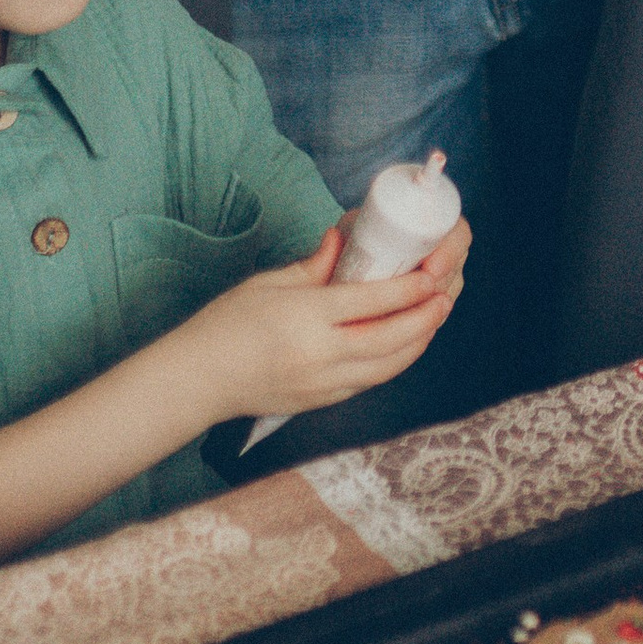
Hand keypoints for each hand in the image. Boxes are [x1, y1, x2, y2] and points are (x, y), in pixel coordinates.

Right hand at [183, 219, 467, 420]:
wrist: (196, 380)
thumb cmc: (225, 325)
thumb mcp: (268, 284)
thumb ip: (313, 266)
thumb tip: (344, 240)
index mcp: (306, 317)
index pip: (373, 302)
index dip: (410, 289)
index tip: (433, 274)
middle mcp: (320, 354)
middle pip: (391, 338)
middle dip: (426, 317)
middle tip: (446, 296)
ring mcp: (322, 384)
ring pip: (387, 367)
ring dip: (417, 343)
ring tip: (433, 320)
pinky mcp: (321, 403)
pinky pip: (369, 382)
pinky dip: (393, 363)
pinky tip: (403, 346)